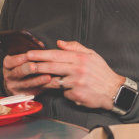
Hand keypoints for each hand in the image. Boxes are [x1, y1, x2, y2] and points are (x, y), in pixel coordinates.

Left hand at [6, 40, 121, 109]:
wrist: (114, 91)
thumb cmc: (101, 72)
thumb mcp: (91, 55)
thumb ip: (75, 48)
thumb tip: (59, 43)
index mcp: (80, 58)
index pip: (56, 54)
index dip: (41, 54)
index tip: (29, 53)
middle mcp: (77, 70)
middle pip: (51, 67)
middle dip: (36, 65)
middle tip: (24, 64)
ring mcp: (76, 83)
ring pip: (55, 81)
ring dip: (44, 80)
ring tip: (36, 78)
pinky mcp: (77, 95)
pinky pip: (64, 93)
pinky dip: (64, 92)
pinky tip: (67, 90)